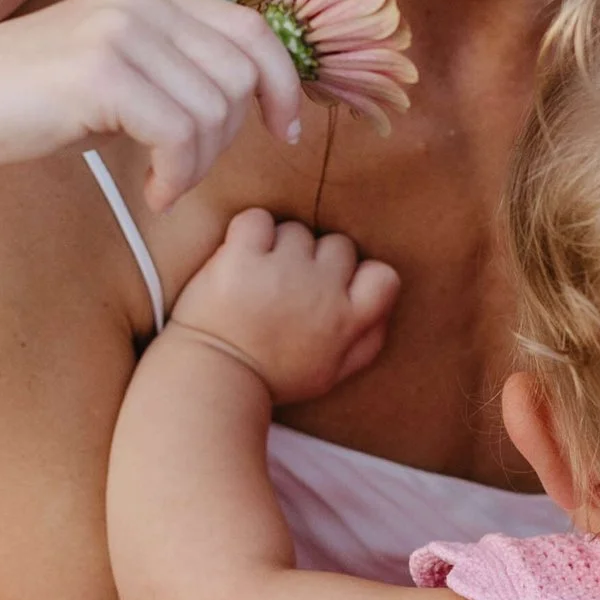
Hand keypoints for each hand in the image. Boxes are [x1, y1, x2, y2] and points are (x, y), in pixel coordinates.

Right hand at [0, 0, 303, 196]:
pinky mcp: (101, 72)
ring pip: (216, 108)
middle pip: (242, 75)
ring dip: (200, 163)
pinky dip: (179, 174)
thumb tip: (237, 103)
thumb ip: (168, 71)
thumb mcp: (110, 69)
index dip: (282, 82)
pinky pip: (181, 132)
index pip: (253, 29)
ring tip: (163, 181)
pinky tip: (153, 190)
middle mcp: (143, 4)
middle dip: (230, 138)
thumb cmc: (23, 96)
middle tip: (185, 169)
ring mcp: (121, 33)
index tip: (283, 130)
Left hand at [167, 205, 399, 399]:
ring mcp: (282, 273)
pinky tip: (239, 255)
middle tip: (287, 284)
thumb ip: (366, 342)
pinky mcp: (241, 260)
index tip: (336, 286)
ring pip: (296, 230)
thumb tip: (385, 310)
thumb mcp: (331, 374)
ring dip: (279, 245)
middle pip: (338, 244)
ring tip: (259, 274)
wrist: (213, 379)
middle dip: (315, 259)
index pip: (384, 276)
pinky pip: (257, 220)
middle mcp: (321, 292)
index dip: (361, 274)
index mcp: (347, 321)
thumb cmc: (272, 378)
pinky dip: (248, 231)